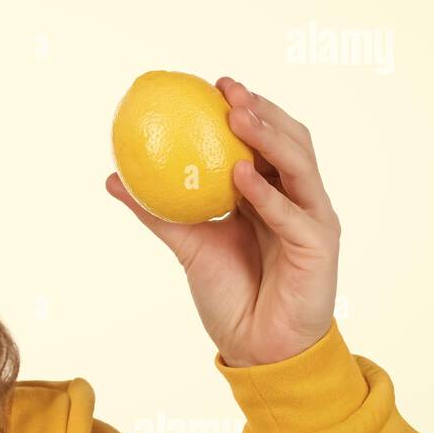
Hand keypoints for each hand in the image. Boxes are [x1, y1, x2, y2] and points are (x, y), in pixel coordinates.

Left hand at [105, 77, 340, 366]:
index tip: (215, 84)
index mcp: (272, 194)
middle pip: (290, 142)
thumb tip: (114, 177)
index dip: (247, 108)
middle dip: (262, 111)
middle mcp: (297, 200)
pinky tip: (241, 174)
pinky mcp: (319, 248)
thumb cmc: (231, 295)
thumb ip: (157, 211)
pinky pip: (292, 214)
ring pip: (300, 166)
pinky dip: (267, 193)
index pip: (266, 139)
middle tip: (228, 90)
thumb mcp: (187, 244)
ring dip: (269, 138)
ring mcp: (312, 221)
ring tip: (237, 117)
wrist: (257, 348)